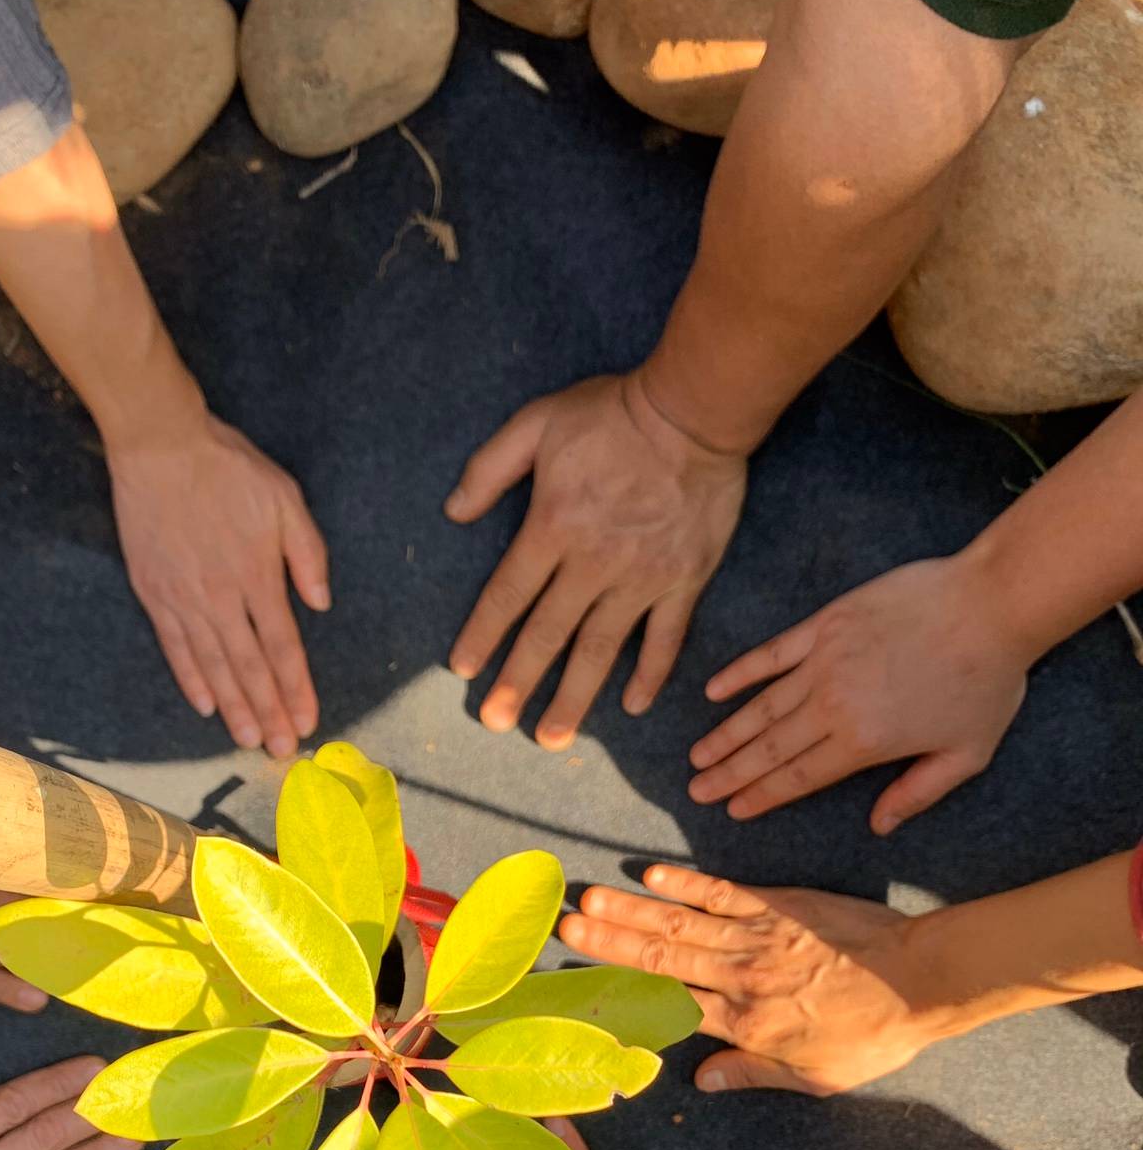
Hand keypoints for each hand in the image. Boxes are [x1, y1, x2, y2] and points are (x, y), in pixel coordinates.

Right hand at [109, 411, 328, 757]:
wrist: (160, 446)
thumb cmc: (228, 467)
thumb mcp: (285, 499)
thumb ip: (307, 554)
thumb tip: (321, 604)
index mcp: (258, 576)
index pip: (283, 647)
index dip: (296, 688)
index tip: (308, 720)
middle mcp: (221, 598)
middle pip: (250, 668)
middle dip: (269, 712)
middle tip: (281, 750)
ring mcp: (183, 599)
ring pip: (213, 666)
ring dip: (234, 707)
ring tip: (249, 740)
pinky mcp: (154, 593)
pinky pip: (174, 647)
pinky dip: (191, 679)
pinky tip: (205, 705)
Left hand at [446, 370, 746, 744]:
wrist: (696, 411)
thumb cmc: (612, 413)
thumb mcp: (536, 423)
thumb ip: (490, 468)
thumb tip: (453, 512)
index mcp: (552, 527)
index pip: (507, 595)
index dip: (482, 635)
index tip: (462, 669)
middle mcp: (593, 563)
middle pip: (547, 635)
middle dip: (517, 684)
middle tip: (495, 722)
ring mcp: (642, 578)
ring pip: (600, 650)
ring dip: (574, 698)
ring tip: (551, 738)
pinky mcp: (684, 580)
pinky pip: (665, 638)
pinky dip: (650, 674)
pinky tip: (631, 705)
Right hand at [560, 865, 943, 1095]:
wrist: (923, 978)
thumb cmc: (875, 1035)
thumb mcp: (817, 1077)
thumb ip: (753, 1074)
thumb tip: (701, 1081)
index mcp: (747, 1025)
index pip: (671, 1009)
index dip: (623, 997)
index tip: (583, 988)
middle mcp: (742, 978)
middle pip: (661, 960)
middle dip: (608, 944)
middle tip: (564, 927)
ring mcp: (758, 937)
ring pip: (682, 923)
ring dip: (631, 911)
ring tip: (587, 898)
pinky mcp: (779, 905)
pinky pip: (723, 892)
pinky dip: (686, 882)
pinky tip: (651, 875)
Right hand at [692, 555, 1028, 830]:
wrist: (993, 603)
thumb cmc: (987, 680)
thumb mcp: (966, 753)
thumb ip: (918, 792)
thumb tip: (879, 826)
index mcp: (865, 742)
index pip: (799, 777)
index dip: (762, 795)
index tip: (733, 809)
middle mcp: (833, 705)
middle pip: (770, 747)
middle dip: (730, 772)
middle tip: (697, 790)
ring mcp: (824, 661)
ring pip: (762, 706)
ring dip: (727, 733)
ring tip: (698, 755)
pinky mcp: (825, 624)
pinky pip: (772, 654)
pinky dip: (741, 674)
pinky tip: (714, 691)